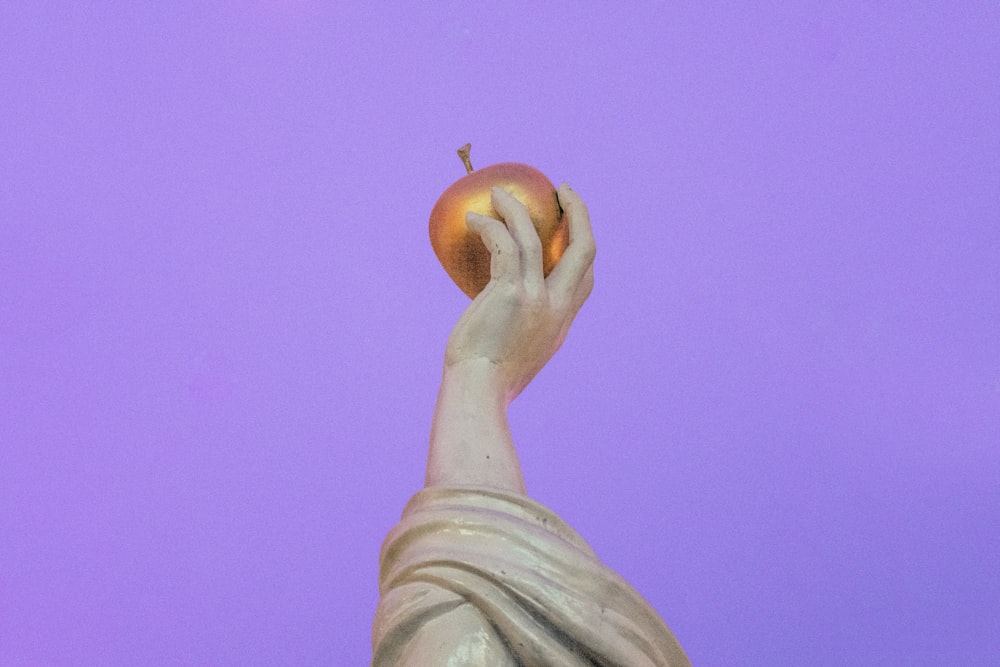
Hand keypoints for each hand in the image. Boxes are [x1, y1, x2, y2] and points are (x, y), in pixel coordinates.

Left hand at [444, 184, 595, 402]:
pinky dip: (489, 226)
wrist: (479, 393)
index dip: (582, 246)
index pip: (586, 277)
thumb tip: (497, 317)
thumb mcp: (516, 356)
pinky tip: (471, 219)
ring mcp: (536, 298)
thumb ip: (519, 333)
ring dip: (517, 209)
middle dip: (579, 212)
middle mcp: (557, 308)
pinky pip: (502, 244)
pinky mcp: (510, 293)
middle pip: (584, 248)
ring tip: (498, 192)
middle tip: (562, 189)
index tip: (571, 224)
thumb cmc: (486, 381)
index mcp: (561, 322)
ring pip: (534, 238)